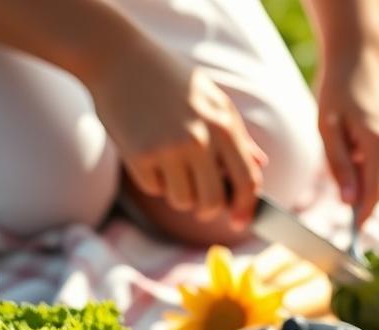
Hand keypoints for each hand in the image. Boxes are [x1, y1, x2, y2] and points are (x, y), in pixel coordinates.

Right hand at [85, 40, 264, 227]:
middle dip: (209, 210)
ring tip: (172, 170)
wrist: (118, 58)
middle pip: (213, 202)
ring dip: (180, 195)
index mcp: (223, 126)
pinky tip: (149, 155)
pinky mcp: (138, 154)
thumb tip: (260, 165)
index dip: (247, 207)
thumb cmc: (171, 79)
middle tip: (201, 204)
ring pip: (183, 201)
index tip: (241, 221)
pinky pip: (155, 189)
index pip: (247, 181)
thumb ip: (238, 135)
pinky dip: (154, 181)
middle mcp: (198, 139)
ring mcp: (167, 148)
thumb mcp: (213, 99)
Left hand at [316, 52, 378, 224]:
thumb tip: (349, 202)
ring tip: (349, 159)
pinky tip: (360, 151)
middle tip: (343, 198)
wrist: (359, 57)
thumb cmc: (337, 91)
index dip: (364, 215)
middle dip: (365, 199)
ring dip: (371, 181)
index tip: (353, 233)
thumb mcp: (328, 129)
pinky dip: (378, 169)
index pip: (375, 192)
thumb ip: (339, 167)